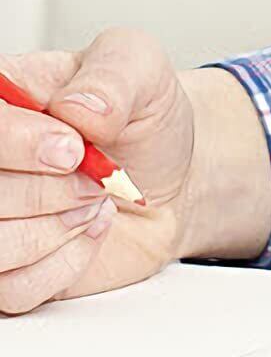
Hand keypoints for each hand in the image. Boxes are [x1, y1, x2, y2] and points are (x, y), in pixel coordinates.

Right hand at [0, 31, 195, 314]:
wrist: (168, 176)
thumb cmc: (141, 121)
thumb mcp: (141, 70)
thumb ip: (113, 75)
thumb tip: (79, 107)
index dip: (16, 144)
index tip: (74, 148)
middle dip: (50, 191)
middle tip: (96, 178)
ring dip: (58, 228)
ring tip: (94, 200)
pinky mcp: (5, 270)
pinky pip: (14, 287)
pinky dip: (67, 262)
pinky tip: (89, 229)